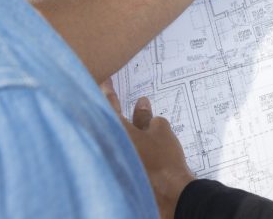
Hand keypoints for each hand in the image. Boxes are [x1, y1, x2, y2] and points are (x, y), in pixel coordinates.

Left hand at [103, 84, 194, 218]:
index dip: (107, 92)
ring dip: (114, 123)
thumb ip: (146, 116)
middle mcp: (110, 143)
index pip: (108, 105)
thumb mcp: (160, 130)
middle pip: (104, 120)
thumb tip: (141, 103)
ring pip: (110, 135)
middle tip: (105, 90)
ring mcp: (114, 157)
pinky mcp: (120, 169)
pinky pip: (117, 149)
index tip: (104, 81)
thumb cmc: (164, 158)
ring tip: (118, 112)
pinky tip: (128, 137)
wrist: (168, 191)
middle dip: (106, 105)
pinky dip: (120, 140)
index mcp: (117, 129)